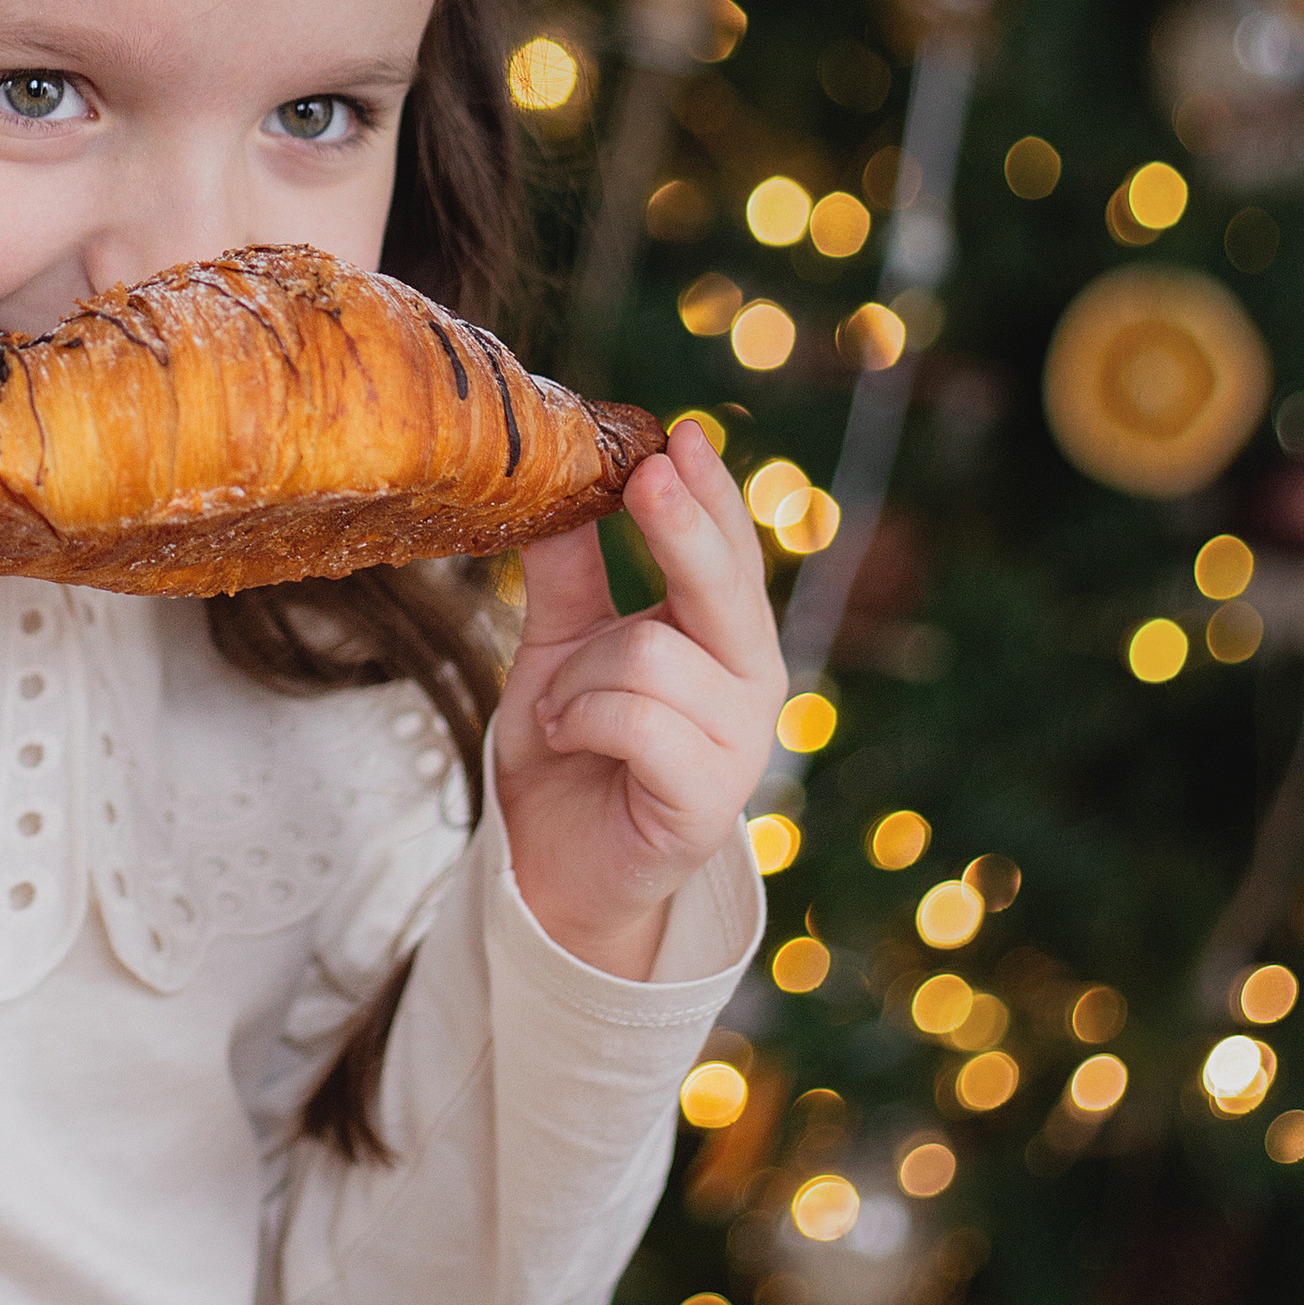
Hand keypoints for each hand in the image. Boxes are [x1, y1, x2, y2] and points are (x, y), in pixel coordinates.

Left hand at [491, 418, 782, 979]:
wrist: (553, 867)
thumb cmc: (569, 746)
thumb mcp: (559, 643)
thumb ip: (569, 571)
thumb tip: (560, 479)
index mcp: (723, 634)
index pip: (728, 548)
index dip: (708, 492)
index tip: (678, 437)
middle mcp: (749, 680)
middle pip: (723, 584)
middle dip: (681, 527)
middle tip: (648, 476)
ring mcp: (740, 743)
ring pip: (651, 654)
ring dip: (577, 677)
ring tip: (558, 710)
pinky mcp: (710, 800)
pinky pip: (636, 720)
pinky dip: (580, 719)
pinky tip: (566, 736)